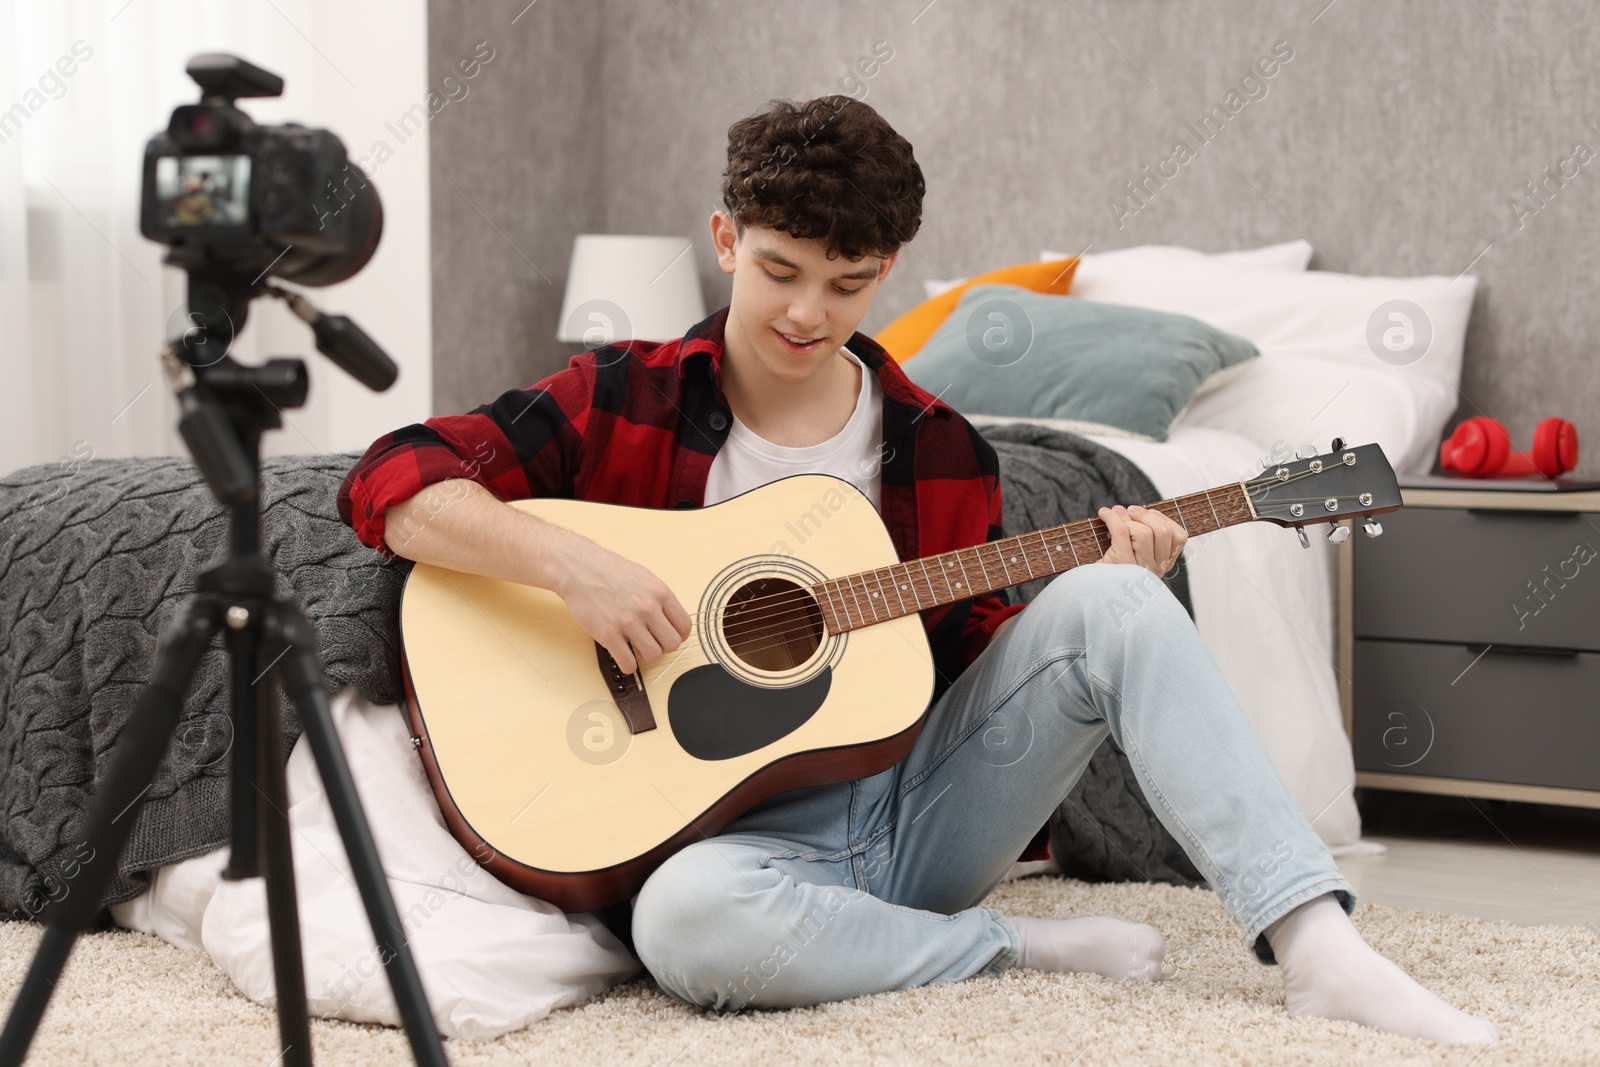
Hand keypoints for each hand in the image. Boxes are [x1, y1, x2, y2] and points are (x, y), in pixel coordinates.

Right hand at [548, 533, 692, 673]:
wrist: (577, 568)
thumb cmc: (608, 570)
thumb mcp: (644, 577)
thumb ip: (659, 598)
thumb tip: (670, 619)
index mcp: (660, 592)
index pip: (684, 626)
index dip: (678, 635)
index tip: (668, 636)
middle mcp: (647, 608)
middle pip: (672, 644)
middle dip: (663, 646)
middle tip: (651, 642)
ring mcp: (628, 622)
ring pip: (653, 655)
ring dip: (645, 654)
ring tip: (635, 646)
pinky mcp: (608, 634)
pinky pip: (628, 663)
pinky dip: (628, 664)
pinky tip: (623, 655)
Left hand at [1096, 504, 1186, 576]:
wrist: (1092, 586)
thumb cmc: (1113, 566)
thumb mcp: (1134, 550)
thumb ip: (1143, 531)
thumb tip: (1132, 509)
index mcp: (1165, 564)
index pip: (1179, 536)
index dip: (1161, 518)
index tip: (1144, 513)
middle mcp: (1157, 570)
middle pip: (1163, 532)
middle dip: (1144, 514)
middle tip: (1127, 510)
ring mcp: (1140, 570)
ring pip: (1144, 532)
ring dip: (1127, 518)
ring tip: (1114, 515)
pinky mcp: (1122, 565)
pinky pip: (1122, 532)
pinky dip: (1112, 518)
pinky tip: (1104, 513)